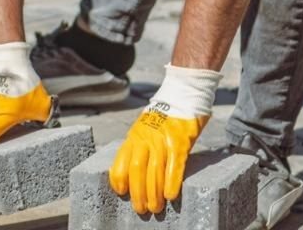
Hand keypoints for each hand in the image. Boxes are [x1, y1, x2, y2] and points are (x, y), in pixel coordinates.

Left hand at [109, 64, 219, 214]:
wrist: (184, 94)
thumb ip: (140, 146)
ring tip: (155, 208)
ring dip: (154, 193)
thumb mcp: (144, 128)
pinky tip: (171, 196)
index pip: (121, 160)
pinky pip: (174, 165)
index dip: (119, 178)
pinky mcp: (180, 141)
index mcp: (135, 135)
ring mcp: (163, 139)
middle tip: (141, 209)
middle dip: (138, 192)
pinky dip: (172, 182)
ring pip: (154, 170)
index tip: (120, 192)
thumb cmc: (165, 116)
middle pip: (137, 169)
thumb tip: (136, 170)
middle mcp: (146, 138)